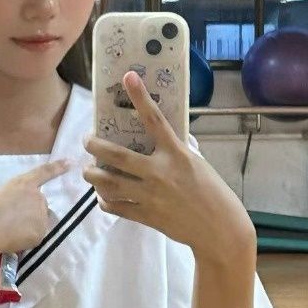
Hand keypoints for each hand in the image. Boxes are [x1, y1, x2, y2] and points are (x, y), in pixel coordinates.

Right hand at [0, 159, 72, 255]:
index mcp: (22, 183)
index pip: (44, 172)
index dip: (58, 167)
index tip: (71, 162)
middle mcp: (36, 197)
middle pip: (39, 203)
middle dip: (29, 210)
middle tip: (11, 219)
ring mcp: (40, 215)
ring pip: (38, 221)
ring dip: (28, 225)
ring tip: (9, 232)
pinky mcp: (41, 233)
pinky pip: (35, 237)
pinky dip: (27, 240)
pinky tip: (13, 241)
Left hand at [82, 71, 256, 260]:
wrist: (220, 230)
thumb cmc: (213, 192)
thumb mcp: (198, 163)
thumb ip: (178, 148)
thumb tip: (163, 132)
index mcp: (176, 154)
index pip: (155, 119)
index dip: (139, 97)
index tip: (127, 78)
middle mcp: (160, 173)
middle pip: (116, 155)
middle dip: (94, 145)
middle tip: (87, 140)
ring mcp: (150, 196)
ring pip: (108, 183)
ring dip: (93, 175)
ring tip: (89, 170)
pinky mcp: (146, 216)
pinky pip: (115, 206)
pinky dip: (105, 200)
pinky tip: (103, 196)